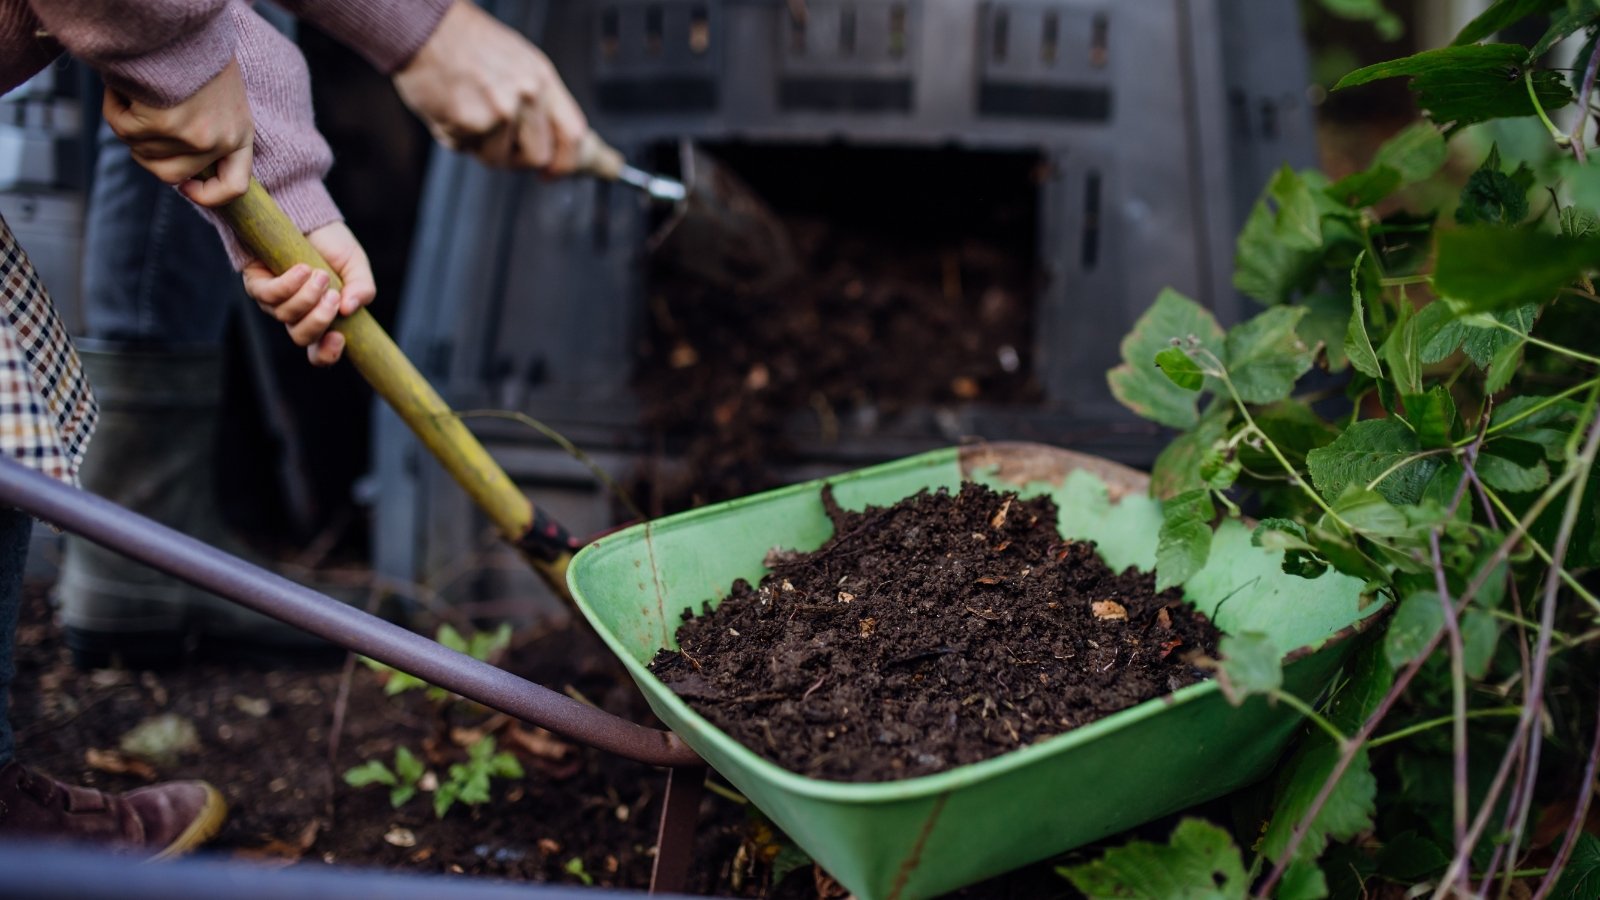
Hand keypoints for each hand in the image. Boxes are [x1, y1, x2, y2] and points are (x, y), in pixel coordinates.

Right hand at [102, 58, 253, 206]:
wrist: (182, 22)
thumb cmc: (195, 52)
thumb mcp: (219, 96)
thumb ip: (206, 129)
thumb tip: (179, 170)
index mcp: (240, 133)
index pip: (235, 186)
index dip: (207, 195)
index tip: (185, 185)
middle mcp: (219, 140)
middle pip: (171, 175)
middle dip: (147, 151)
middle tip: (141, 118)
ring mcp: (192, 136)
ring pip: (142, 152)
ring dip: (129, 124)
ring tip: (138, 91)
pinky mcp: (162, 124)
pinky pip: (122, 128)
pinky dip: (115, 107)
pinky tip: (126, 83)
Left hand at [240, 223, 375, 365]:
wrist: (307, 216)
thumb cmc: (331, 245)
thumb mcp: (356, 266)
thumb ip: (362, 289)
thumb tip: (349, 308)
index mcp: (322, 317)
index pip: (320, 352)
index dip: (327, 354)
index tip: (339, 338)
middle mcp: (296, 315)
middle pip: (302, 337)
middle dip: (319, 320)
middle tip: (332, 295)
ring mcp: (274, 302)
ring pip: (286, 316)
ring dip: (306, 296)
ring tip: (320, 274)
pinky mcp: (257, 284)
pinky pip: (269, 295)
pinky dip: (288, 284)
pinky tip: (302, 269)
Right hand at [393, 0, 586, 172]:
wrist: (423, 26)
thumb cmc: (465, 43)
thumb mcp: (517, 62)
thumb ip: (536, 101)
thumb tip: (549, 139)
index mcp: (542, 78)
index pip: (573, 134)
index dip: (565, 162)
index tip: (551, 172)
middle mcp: (527, 94)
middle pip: (538, 156)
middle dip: (515, 159)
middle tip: (495, 143)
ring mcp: (500, 110)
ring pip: (498, 159)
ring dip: (479, 146)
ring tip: (465, 111)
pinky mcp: (471, 121)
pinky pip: (465, 149)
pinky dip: (453, 136)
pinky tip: (446, 107)